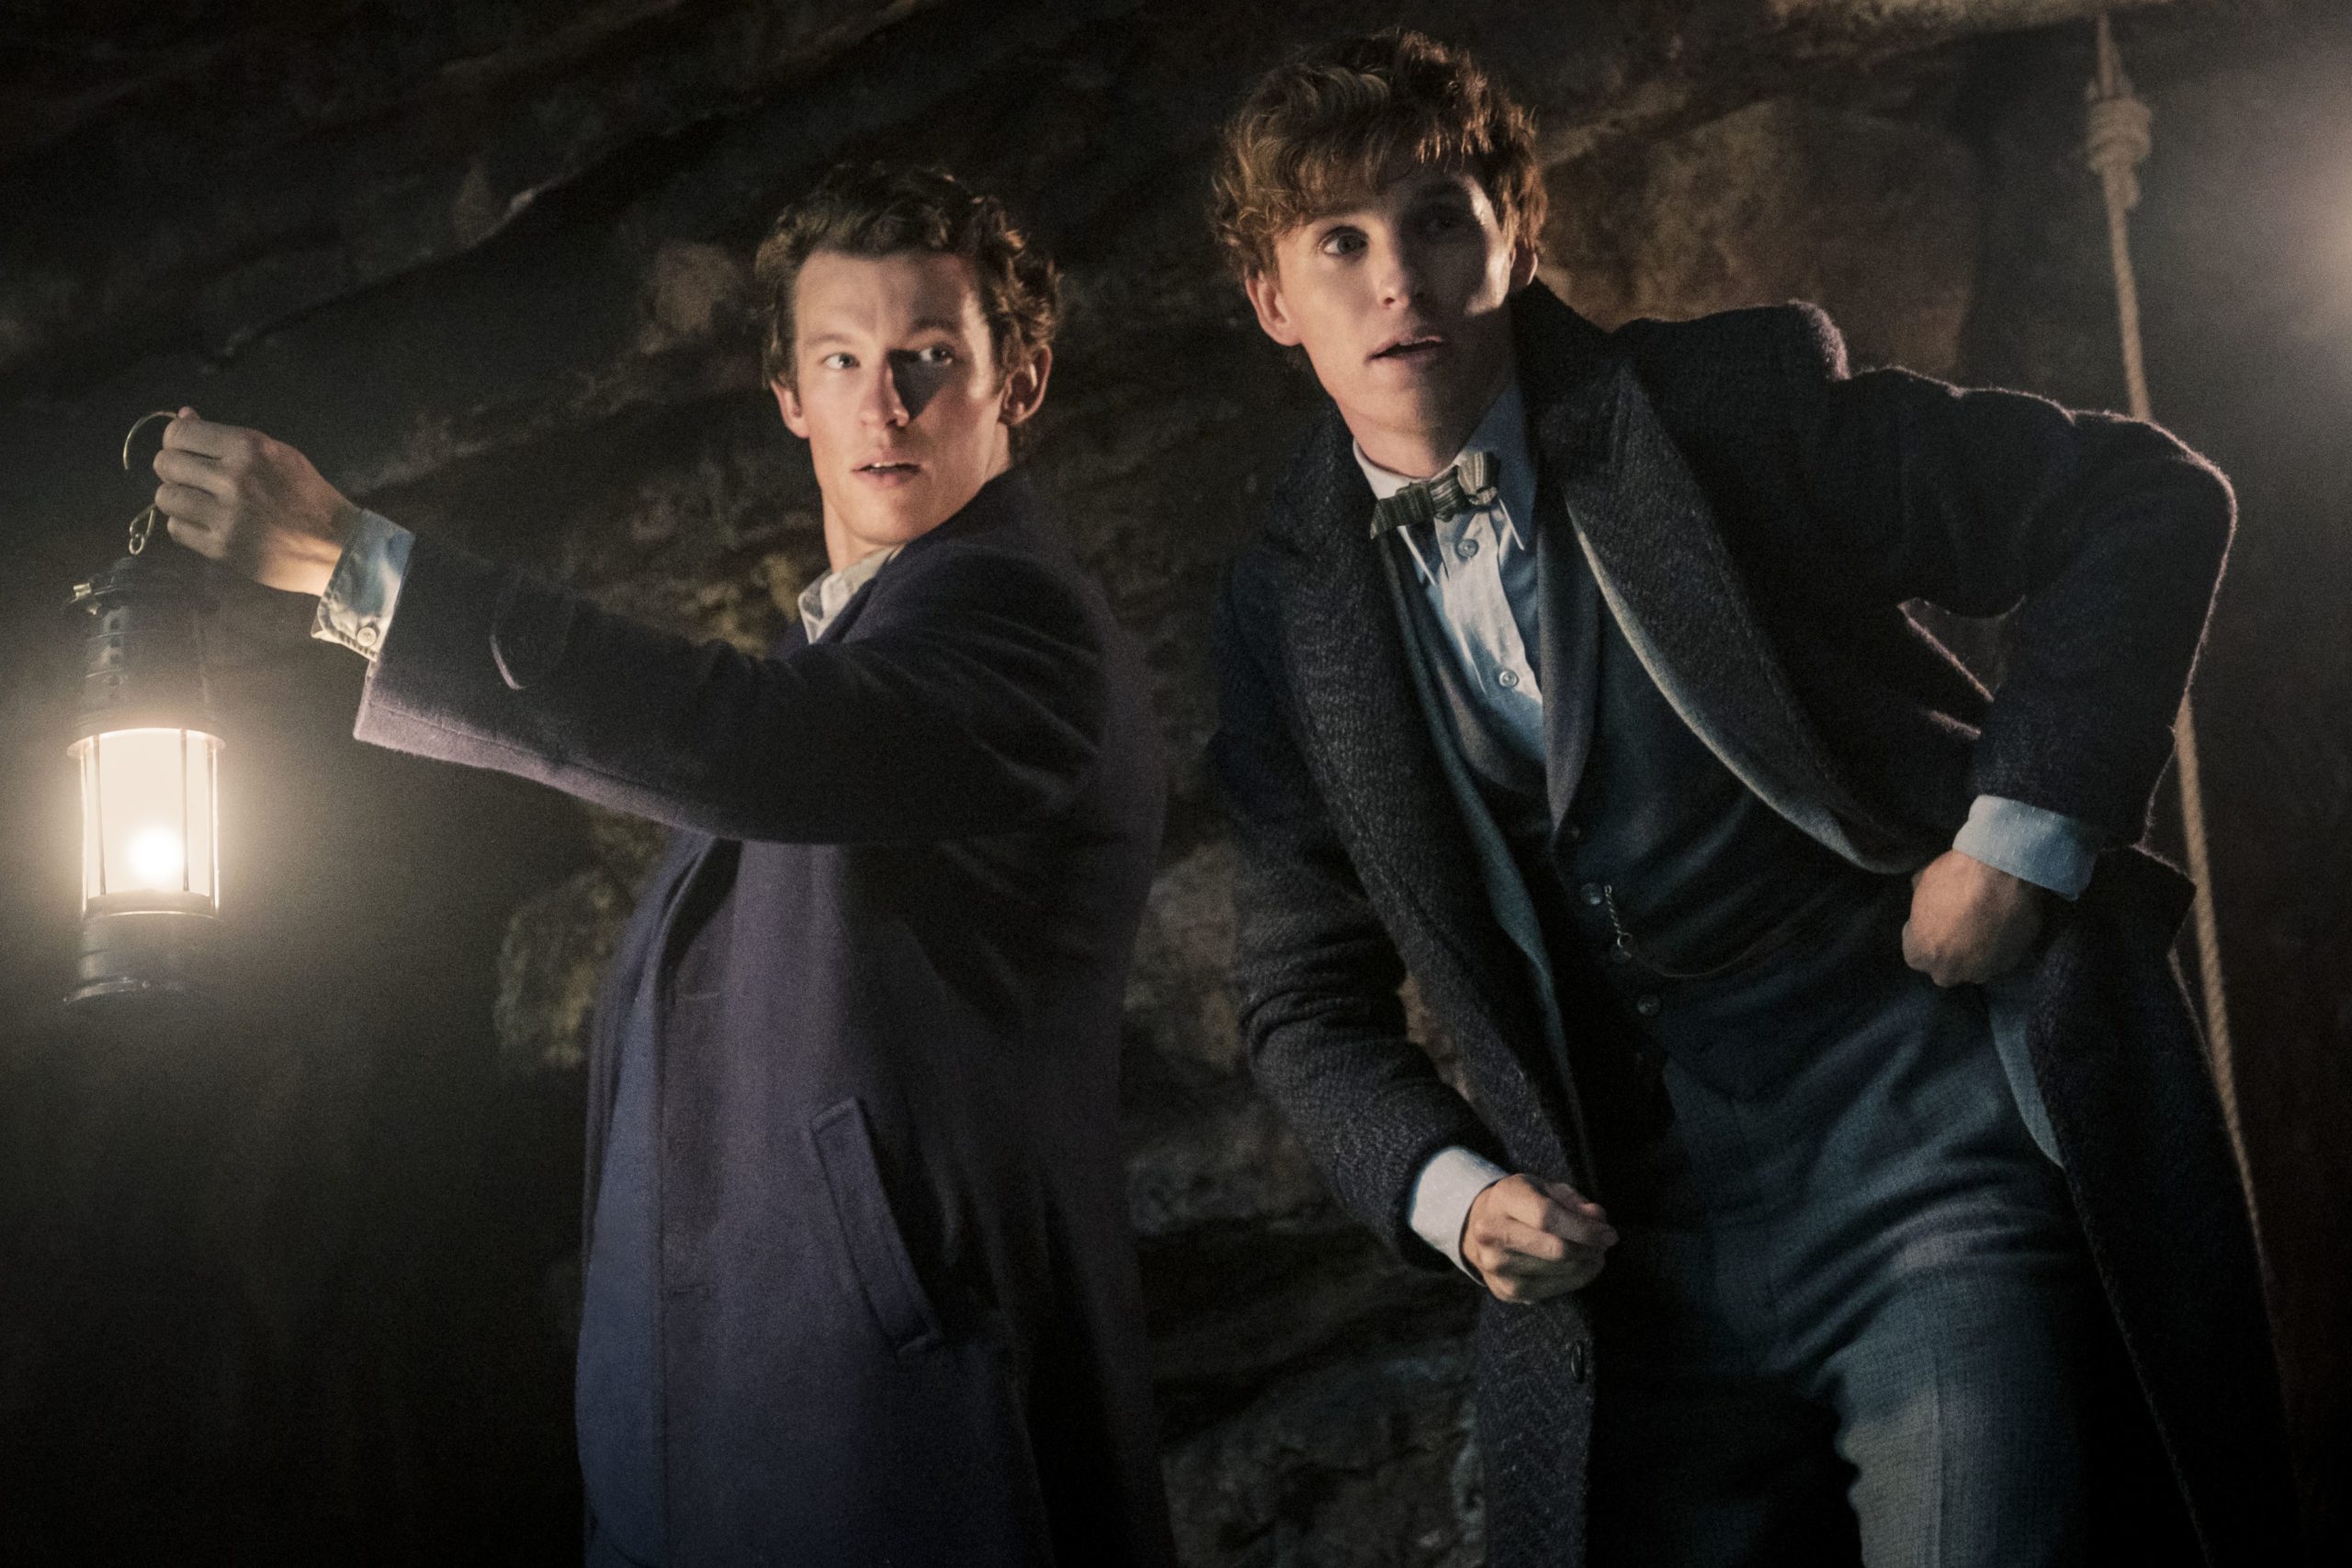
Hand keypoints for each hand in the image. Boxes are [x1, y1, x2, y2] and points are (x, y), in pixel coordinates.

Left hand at [153, 407, 358, 596]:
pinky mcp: (222, 548)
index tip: (186, 451)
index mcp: (249, 448)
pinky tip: (206, 524)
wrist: (336, 546)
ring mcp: (226, 516)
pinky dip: (185, 526)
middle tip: (190, 479)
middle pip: (165, 464)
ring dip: (176, 499)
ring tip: (197, 503)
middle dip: (172, 470)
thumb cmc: (308, 496)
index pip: (179, 433)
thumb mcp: (277, 455)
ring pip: (165, 498)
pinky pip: (176, 529)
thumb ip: (228, 438)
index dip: (175, 440)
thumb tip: (184, 415)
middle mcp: (233, 479)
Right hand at [1460, 1173, 1616, 1303]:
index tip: (1609, 1233)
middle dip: (1589, 1248)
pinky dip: (1576, 1279)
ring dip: (1586, 1264)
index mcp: (1503, 1198)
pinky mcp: (1505, 1290)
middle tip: (1605, 1243)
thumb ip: (1575, 1202)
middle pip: (1555, 1250)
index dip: (1584, 1229)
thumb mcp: (1547, 1188)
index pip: (1547, 1217)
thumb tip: (1599, 1220)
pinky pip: (1553, 1291)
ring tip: (1593, 1252)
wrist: (1482, 1225)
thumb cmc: (1523, 1203)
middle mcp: (1491, 1233)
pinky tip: (1581, 1266)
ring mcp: (1495, 1266)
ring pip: (1558, 1272)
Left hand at [1901, 848, 2046, 986]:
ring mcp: (1982, 971)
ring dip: (1975, 951)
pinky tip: (2001, 923)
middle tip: (1959, 924)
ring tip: (1983, 923)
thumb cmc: (1955, 877)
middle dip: (1949, 950)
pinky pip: (2000, 958)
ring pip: (1974, 967)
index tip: (1933, 920)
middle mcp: (1950, 971)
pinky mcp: (2010, 963)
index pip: (1916, 953)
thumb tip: (1926, 904)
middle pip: (1945, 966)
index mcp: (1921, 955)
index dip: (1924, 934)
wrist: (2004, 872)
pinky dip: (1999, 945)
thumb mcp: (1921, 883)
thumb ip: (1920, 905)